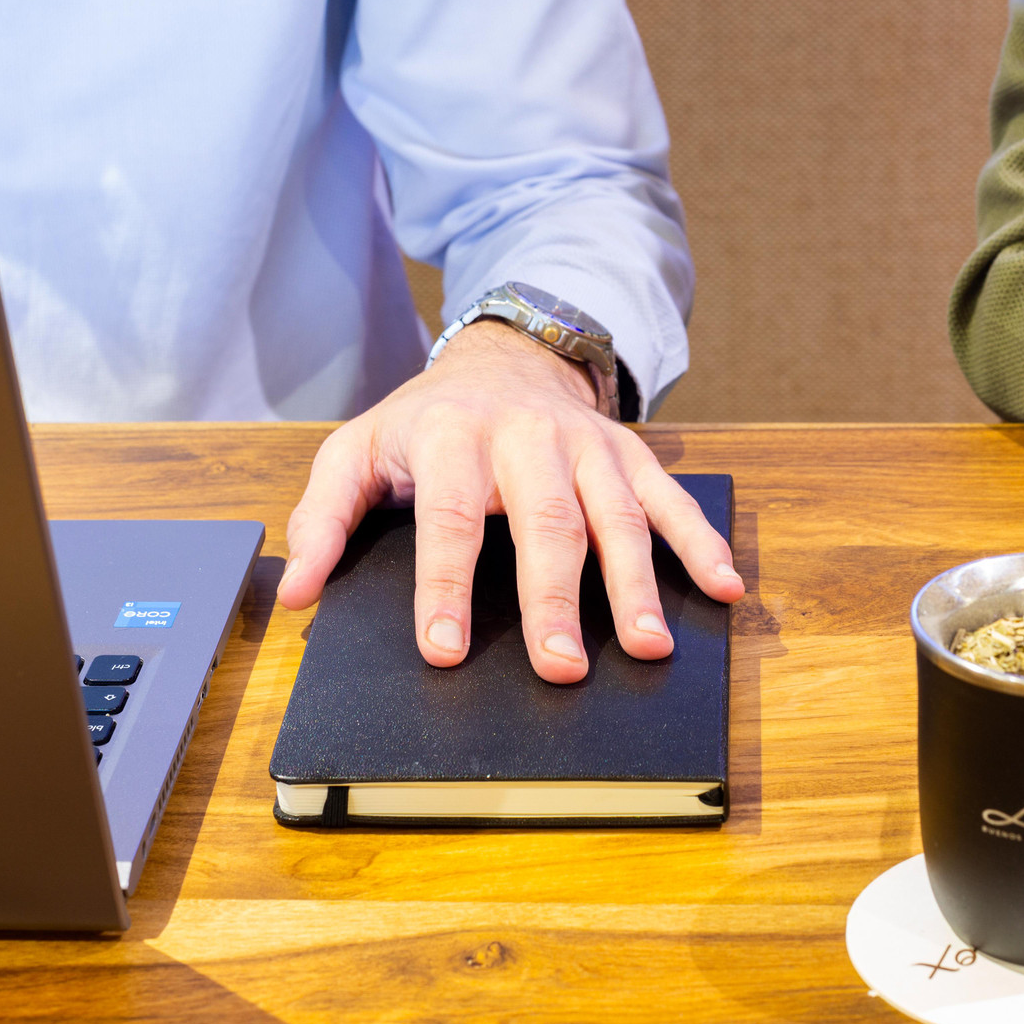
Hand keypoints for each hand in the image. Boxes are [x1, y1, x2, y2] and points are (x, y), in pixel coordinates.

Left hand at [277, 321, 745, 682]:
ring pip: (615, 516)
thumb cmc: (425, 423)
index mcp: (452, 437)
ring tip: (646, 645)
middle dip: (555, 598)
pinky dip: (700, 542)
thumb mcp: (357, 452)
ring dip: (636, 583)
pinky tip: (723, 587)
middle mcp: (526, 438)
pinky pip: (670, 499)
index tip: (445, 649)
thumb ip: (325, 519)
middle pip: (545, 524)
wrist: (504, 357)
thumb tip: (300, 593)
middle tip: (561, 665)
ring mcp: (587, 446)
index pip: (449, 519)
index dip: (445, 587)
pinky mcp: (629, 453)